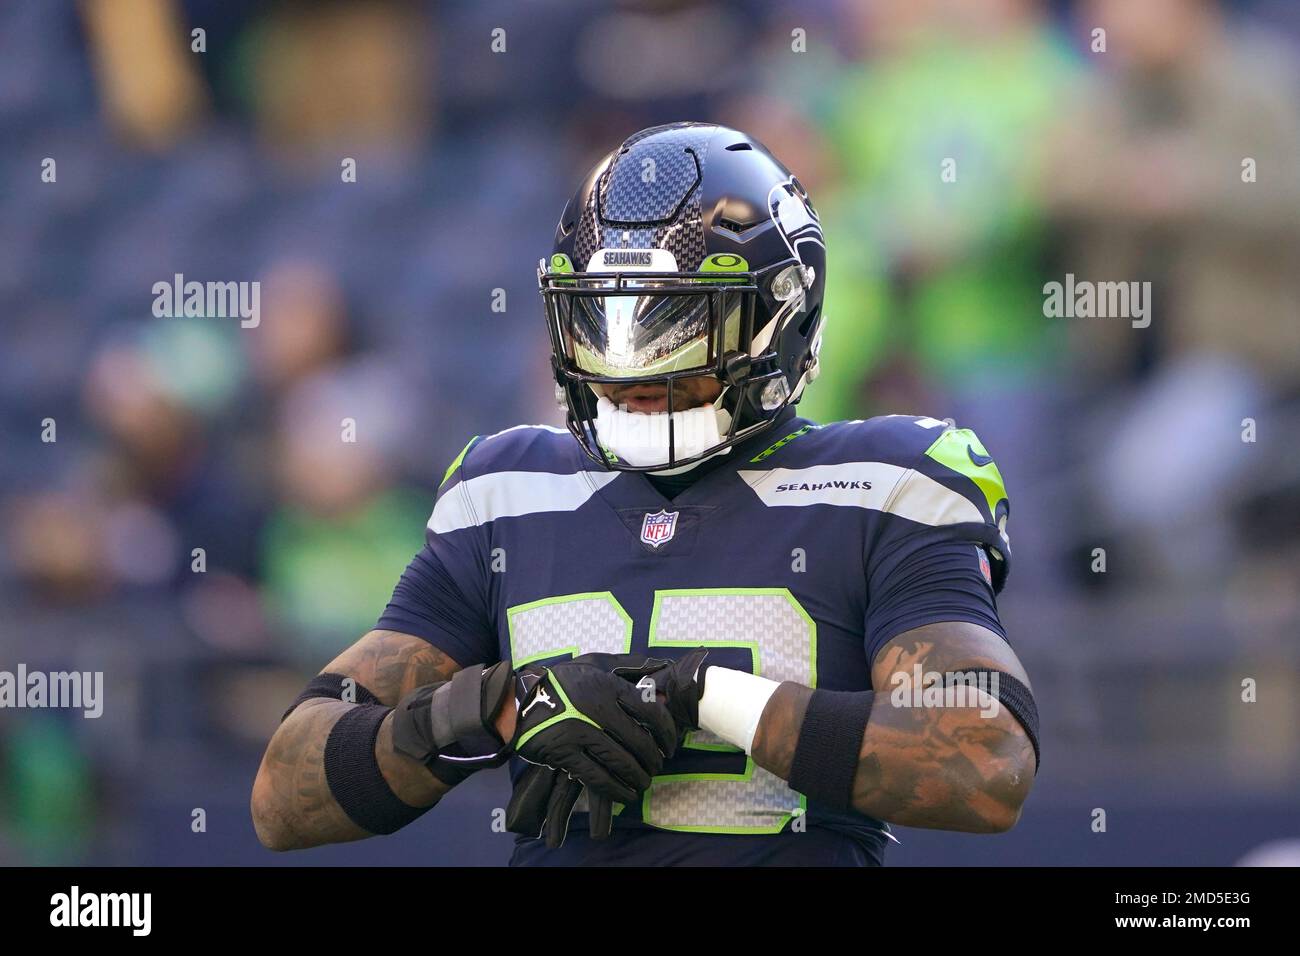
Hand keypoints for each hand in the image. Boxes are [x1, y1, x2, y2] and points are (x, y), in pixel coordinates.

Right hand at [506, 650, 707, 847]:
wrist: (519, 700)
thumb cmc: (563, 681)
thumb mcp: (595, 662)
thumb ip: (630, 664)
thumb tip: (663, 666)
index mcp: (608, 686)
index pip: (650, 712)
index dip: (667, 733)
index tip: (670, 745)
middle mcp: (597, 709)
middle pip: (639, 741)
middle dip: (653, 759)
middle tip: (656, 766)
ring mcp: (580, 732)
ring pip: (622, 762)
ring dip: (639, 777)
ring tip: (643, 782)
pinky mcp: (565, 753)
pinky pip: (598, 777)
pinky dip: (616, 790)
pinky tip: (626, 794)